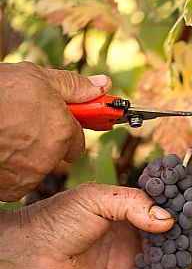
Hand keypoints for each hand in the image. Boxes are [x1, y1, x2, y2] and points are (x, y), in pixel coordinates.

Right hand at [0, 62, 111, 201]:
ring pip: (37, 167)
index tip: (57, 126)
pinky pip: (18, 182)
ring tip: (6, 136)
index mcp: (63, 130)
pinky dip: (10, 170)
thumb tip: (104, 85)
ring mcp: (30, 174)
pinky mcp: (12, 189)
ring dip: (26, 156)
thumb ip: (74, 86)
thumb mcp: (38, 78)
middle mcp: (51, 156)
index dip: (66, 131)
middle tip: (23, 127)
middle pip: (57, 154)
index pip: (78, 141)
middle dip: (46, 143)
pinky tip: (1, 151)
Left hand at [0, 183, 191, 268]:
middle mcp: (136, 241)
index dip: (187, 214)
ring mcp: (134, 268)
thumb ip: (134, 203)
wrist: (27, 257)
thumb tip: (168, 218)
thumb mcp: (97, 198)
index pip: (167, 213)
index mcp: (130, 216)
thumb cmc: (58, 219)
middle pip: (176, 242)